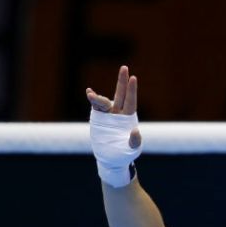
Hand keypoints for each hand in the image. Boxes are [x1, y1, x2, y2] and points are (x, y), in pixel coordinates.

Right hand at [87, 66, 142, 187]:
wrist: (110, 159)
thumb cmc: (124, 153)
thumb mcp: (132, 149)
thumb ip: (135, 141)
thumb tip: (136, 131)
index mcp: (129, 118)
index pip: (131, 101)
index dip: (132, 90)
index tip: (133, 78)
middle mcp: (118, 113)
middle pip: (120, 94)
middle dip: (122, 81)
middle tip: (124, 67)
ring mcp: (107, 115)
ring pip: (104, 101)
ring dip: (98, 97)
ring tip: (91, 94)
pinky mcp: (98, 118)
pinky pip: (95, 106)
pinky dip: (93, 99)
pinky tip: (89, 93)